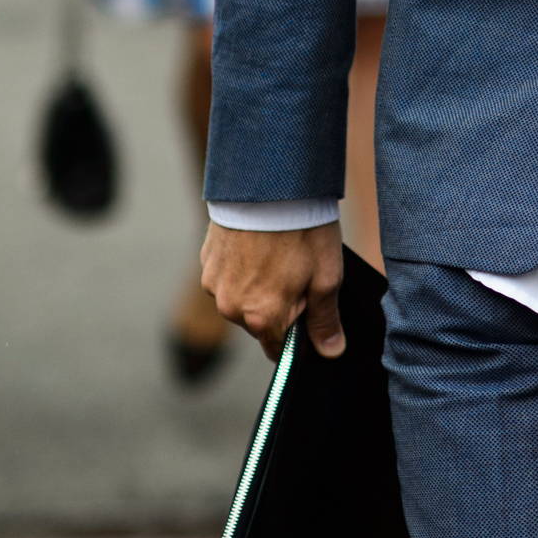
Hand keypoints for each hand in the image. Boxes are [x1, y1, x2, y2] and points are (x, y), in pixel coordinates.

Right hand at [201, 220, 346, 360]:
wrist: (270, 185)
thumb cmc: (303, 232)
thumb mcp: (327, 278)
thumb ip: (325, 321)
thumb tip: (330, 352)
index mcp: (261, 318)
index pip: (279, 349)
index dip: (298, 334)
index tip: (309, 312)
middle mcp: (230, 308)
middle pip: (259, 323)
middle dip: (278, 306)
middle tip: (298, 272)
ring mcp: (214, 284)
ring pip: (241, 299)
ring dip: (258, 286)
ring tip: (278, 254)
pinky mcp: (206, 261)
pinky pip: (227, 276)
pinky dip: (243, 267)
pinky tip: (260, 245)